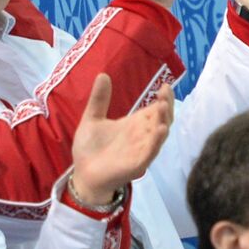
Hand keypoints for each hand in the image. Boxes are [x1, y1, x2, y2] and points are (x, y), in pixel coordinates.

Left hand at [70, 75, 173, 204]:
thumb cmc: (90, 149)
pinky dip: (156, 142)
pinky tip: (160, 130)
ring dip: (163, 121)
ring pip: (159, 135)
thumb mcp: (92, 119)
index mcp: (135, 124)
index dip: (163, 98)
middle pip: (162, 120)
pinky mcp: (137, 164)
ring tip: (163, 107)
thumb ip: (99, 99)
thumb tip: (103, 75)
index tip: (164, 86)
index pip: (155, 109)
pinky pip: (150, 153)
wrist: (82, 174)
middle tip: (165, 94)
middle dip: (166, 106)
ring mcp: (141, 150)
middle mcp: (142, 136)